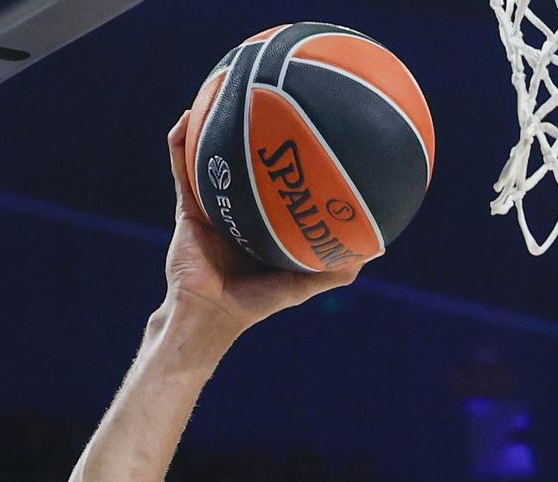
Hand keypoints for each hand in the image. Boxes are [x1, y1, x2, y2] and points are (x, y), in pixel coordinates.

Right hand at [161, 114, 360, 341]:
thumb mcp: (301, 284)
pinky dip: (181, 141)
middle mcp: (238, 209)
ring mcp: (211, 204)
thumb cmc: (255, 303)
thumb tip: (377, 250)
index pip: (280, 187)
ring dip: (213, 125)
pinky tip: (187, 114)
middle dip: (258, 134)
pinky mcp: (186, 205)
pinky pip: (181, 165)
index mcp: (263, 223)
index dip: (292, 164)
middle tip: (272, 103)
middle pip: (248, 163)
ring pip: (211, 156)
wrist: (209, 312)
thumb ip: (334, 271)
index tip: (309, 138)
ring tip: (223, 92)